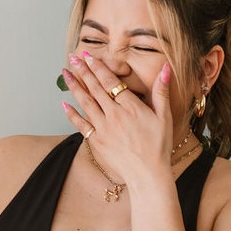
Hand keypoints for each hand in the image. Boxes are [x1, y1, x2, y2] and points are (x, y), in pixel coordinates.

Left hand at [61, 53, 173, 187]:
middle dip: (83, 71)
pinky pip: (81, 125)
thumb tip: (166, 67)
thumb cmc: (158, 146)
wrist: (148, 174)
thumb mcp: (164, 116)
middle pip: (95, 88)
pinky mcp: (97, 142)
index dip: (98, 67)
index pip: (110, 82)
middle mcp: (114, 115)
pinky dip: (72, 114)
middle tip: (73, 58)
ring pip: (86, 103)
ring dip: (74, 86)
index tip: (88, 56)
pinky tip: (64, 104)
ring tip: (65, 73)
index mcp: (130, 107)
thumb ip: (161, 91)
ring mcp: (104, 129)